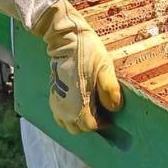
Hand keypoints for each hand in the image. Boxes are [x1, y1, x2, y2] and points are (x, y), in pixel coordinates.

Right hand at [31, 0, 122, 134]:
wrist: (65, 39)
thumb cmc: (87, 52)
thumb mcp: (105, 69)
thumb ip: (110, 90)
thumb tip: (115, 108)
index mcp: (77, 103)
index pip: (90, 126)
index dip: (102, 123)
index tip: (109, 115)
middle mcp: (64, 107)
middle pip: (78, 128)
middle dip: (90, 123)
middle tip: (101, 111)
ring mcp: (56, 102)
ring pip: (68, 124)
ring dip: (79, 120)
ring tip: (90, 106)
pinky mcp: (52, 95)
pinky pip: (60, 115)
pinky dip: (70, 114)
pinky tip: (79, 101)